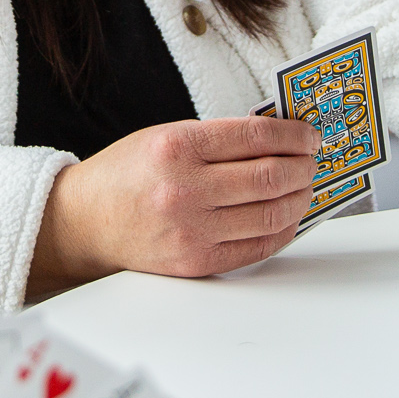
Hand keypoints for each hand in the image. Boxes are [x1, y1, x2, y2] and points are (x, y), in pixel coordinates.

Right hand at [28, 117, 319, 299]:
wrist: (85, 221)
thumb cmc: (126, 174)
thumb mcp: (164, 136)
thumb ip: (218, 138)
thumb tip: (277, 138)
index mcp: (176, 148)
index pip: (255, 137)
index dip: (293, 136)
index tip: (309, 135)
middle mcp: (184, 190)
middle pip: (270, 178)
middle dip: (304, 167)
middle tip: (313, 161)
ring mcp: (191, 231)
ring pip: (271, 214)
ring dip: (300, 199)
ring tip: (305, 187)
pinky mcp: (196, 262)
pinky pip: (257, 247)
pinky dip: (282, 230)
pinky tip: (287, 216)